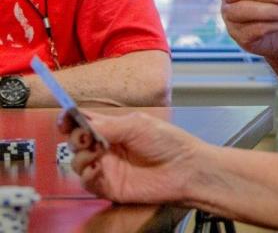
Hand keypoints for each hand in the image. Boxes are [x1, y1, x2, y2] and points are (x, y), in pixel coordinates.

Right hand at [59, 111, 200, 204]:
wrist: (184, 170)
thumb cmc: (168, 142)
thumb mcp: (137, 125)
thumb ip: (108, 126)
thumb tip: (83, 126)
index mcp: (114, 127)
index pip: (84, 122)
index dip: (70, 120)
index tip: (64, 120)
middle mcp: (107, 146)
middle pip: (76, 140)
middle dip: (76, 137)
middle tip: (86, 137)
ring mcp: (106, 166)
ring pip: (77, 161)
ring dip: (82, 156)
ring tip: (97, 153)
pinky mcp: (107, 186)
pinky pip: (86, 181)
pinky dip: (87, 174)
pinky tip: (98, 168)